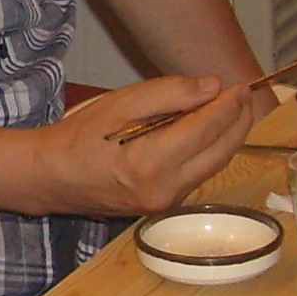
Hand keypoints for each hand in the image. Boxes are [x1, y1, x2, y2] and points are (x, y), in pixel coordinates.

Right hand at [34, 75, 264, 216]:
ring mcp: (165, 204)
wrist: (53, 178)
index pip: (206, 129)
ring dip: (228, 138)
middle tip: (244, 97)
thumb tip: (212, 88)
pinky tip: (209, 133)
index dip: (228, 106)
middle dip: (238, 122)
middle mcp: (163, 189)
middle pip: (220, 153)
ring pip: (214, 167)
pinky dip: (210, 153)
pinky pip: (199, 177)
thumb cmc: (81, 136)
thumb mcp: (121, 103)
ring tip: (231, 111)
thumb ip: (169, 93)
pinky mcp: (164, 209)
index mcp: (149, 161)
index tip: (240, 86)